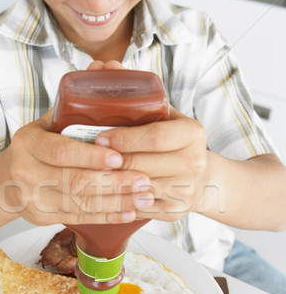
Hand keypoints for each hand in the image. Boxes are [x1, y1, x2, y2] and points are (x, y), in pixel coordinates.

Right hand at [0, 108, 154, 225]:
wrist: (4, 180)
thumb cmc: (35, 147)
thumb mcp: (45, 124)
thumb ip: (73, 105)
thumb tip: (104, 67)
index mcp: (28, 142)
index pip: (61, 151)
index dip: (91, 156)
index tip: (118, 157)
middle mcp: (26, 171)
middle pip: (74, 181)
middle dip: (113, 182)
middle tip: (143, 179)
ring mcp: (31, 197)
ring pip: (80, 203)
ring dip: (116, 201)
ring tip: (143, 197)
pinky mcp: (40, 216)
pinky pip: (78, 218)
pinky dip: (106, 216)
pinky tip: (128, 212)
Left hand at [95, 106, 209, 220]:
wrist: (203, 179)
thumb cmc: (176, 144)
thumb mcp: (169, 119)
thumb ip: (145, 105)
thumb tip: (106, 81)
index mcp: (192, 134)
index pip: (154, 137)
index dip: (123, 139)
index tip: (100, 139)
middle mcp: (194, 162)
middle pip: (140, 164)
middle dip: (110, 161)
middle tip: (90, 158)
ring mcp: (186, 189)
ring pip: (137, 187)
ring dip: (112, 182)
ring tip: (93, 174)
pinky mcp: (175, 211)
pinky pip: (138, 207)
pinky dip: (120, 201)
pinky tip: (107, 193)